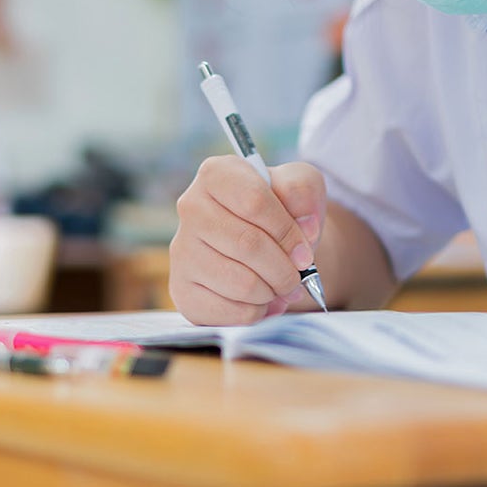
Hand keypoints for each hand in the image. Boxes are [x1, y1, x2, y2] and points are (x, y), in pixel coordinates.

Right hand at [169, 156, 325, 324]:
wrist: (263, 242)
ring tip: (279, 286)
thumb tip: (305, 226)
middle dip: (285, 269)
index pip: (254, 202)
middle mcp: (190, 208)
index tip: (304, 250)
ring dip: (273, 291)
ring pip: (242, 283)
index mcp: (216, 175)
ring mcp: (181, 251)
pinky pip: (229, 311)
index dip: (287, 232)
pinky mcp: (182, 289)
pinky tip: (261, 300)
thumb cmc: (281, 211)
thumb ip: (304, 191)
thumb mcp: (300, 186)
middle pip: (248, 245)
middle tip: (297, 275)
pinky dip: (256, 312)